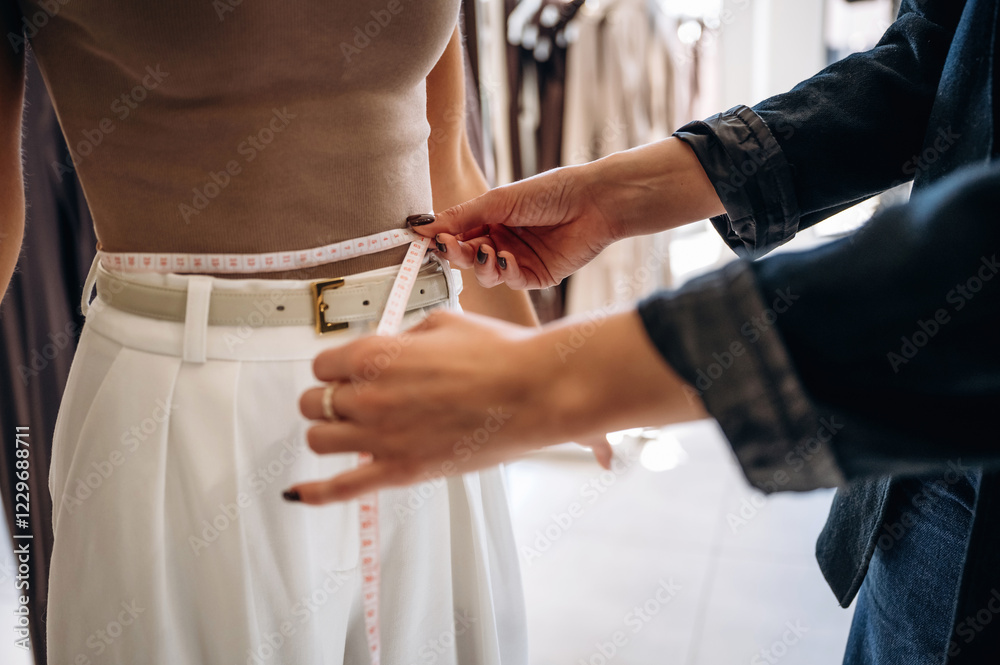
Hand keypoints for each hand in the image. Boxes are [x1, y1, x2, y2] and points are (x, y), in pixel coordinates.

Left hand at [291, 311, 613, 504]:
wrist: (534, 391)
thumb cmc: (499, 354)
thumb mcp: (442, 324)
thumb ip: (403, 339)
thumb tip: (391, 350)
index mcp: (374, 355)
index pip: (322, 364)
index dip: (336, 368)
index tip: (349, 373)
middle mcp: (368, 396)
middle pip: (314, 402)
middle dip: (330, 399)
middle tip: (352, 400)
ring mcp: (381, 437)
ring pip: (318, 440)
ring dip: (329, 433)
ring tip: (347, 431)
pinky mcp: (401, 471)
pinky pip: (342, 488)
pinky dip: (315, 493)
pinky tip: (298, 494)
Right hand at [410, 164, 622, 288]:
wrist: (593, 202)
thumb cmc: (550, 191)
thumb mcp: (498, 201)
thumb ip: (460, 217)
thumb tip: (422, 225)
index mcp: (491, 220)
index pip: (457, 235)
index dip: (442, 240)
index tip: (425, 240)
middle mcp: (502, 241)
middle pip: (468, 258)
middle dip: (457, 254)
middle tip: (451, 247)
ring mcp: (518, 260)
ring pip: (486, 275)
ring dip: (482, 264)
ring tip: (487, 250)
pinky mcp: (537, 276)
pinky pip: (512, 282)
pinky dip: (505, 272)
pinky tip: (506, 258)